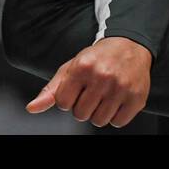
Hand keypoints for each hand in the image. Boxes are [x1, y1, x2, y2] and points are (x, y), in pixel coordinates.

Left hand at [27, 37, 152, 127]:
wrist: (129, 46)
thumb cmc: (96, 58)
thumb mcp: (70, 68)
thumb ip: (51, 90)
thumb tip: (31, 108)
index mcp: (81, 67)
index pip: (63, 103)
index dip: (68, 99)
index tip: (76, 90)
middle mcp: (101, 76)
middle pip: (81, 114)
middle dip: (83, 107)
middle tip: (91, 92)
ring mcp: (121, 87)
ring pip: (99, 121)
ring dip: (99, 113)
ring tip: (104, 95)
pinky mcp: (136, 98)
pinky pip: (118, 123)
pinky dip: (115, 116)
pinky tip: (116, 100)